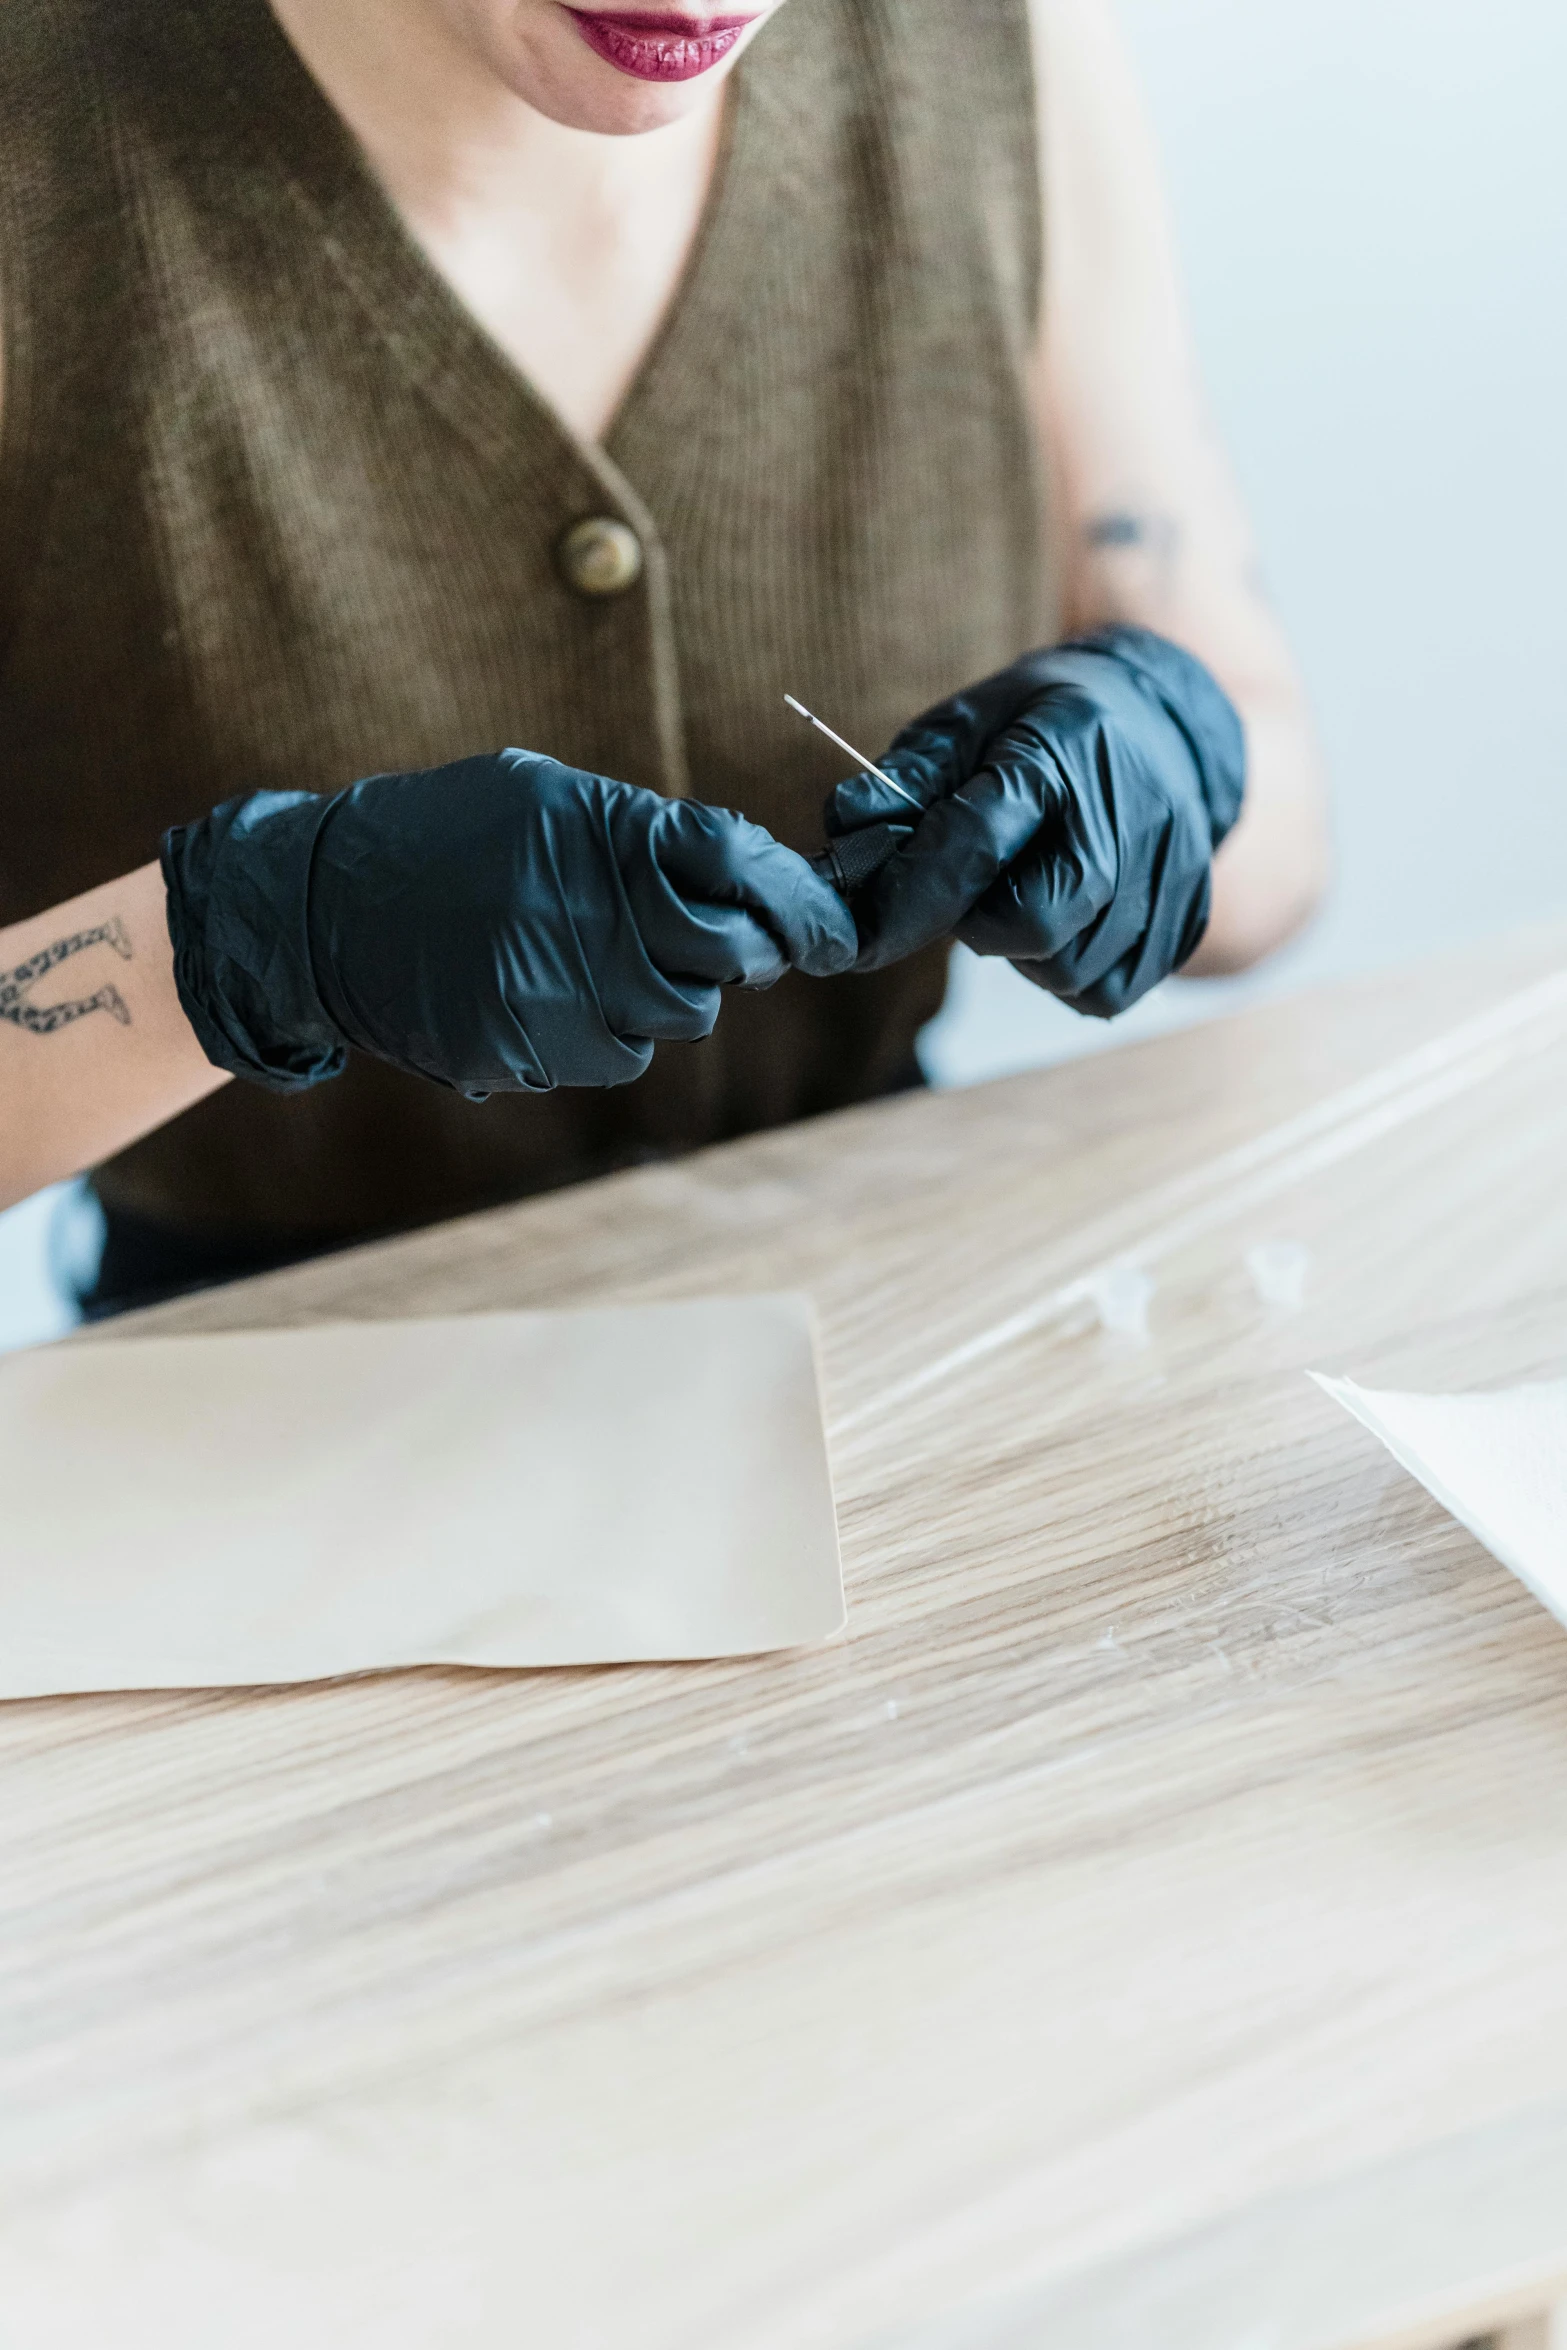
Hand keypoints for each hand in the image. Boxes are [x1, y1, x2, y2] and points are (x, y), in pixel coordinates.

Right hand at [163, 752, 857, 1097]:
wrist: (321, 909)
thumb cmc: (440, 835)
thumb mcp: (539, 796)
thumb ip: (641, 831)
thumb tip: (740, 866)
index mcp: (605, 836)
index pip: (740, 865)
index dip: (792, 897)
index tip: (817, 917)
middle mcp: (594, 919)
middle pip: (729, 959)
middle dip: (736, 952)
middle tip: (712, 938)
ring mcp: (562, 995)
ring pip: (678, 1018)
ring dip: (664, 994)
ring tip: (606, 957)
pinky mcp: (529, 1052)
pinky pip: (615, 1055)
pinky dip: (607, 1032)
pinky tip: (556, 995)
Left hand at [825, 629, 1245, 1017]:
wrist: (1164, 725)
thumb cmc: (1046, 726)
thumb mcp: (968, 721)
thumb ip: (902, 781)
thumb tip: (844, 833)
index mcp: (1058, 753)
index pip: (973, 845)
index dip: (907, 899)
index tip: (857, 935)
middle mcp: (1124, 819)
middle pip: (1029, 927)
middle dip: (979, 922)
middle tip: (975, 886)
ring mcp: (1166, 876)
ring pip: (1064, 971)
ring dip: (1023, 950)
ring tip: (1029, 888)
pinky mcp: (1187, 924)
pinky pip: (1102, 993)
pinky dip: (1067, 972)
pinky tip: (1066, 918)